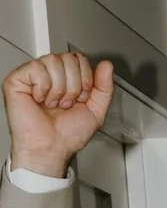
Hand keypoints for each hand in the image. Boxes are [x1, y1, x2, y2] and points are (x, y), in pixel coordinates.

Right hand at [3, 53, 114, 178]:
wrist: (51, 149)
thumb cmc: (67, 135)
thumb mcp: (96, 111)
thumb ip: (104, 88)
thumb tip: (107, 65)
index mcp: (67, 78)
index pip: (80, 58)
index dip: (85, 79)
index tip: (81, 99)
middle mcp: (51, 73)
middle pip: (69, 57)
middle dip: (74, 86)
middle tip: (66, 104)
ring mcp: (33, 74)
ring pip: (54, 61)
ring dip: (59, 90)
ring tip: (53, 104)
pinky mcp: (18, 78)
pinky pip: (38, 68)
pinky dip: (44, 89)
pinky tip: (40, 100)